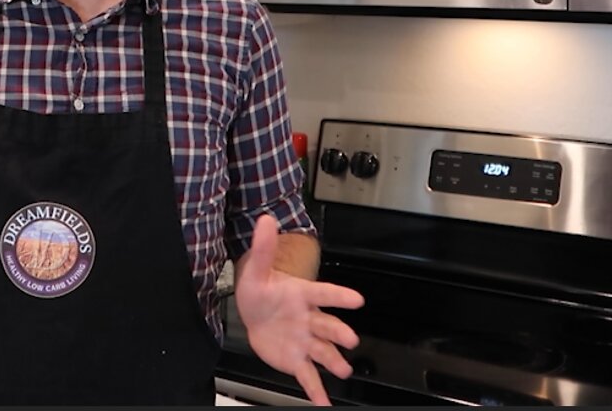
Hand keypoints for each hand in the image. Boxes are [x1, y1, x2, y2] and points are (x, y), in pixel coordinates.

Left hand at [233, 215, 364, 405]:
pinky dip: (316, 391)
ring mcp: (306, 341)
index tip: (357, 299)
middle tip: (350, 339)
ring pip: (323, 352)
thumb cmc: (261, 290)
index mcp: (303, 295)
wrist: (254, 313)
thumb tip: (265, 220)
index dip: (340, 296)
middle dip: (340, 332)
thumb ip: (264, 247)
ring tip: (344, 369)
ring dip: (334, 361)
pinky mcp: (297, 359)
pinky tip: (323, 402)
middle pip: (328, 325)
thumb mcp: (257, 269)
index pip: (324, 293)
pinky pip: (309, 376)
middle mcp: (309, 319)